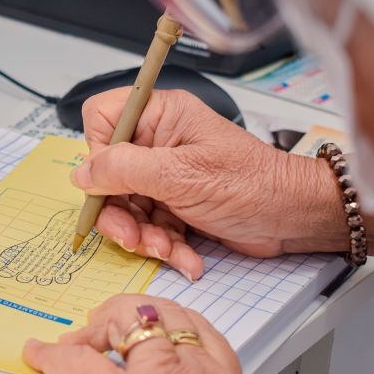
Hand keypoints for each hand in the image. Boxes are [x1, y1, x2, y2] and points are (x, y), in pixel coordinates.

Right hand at [23, 294, 274, 373]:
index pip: (78, 362)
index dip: (50, 356)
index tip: (41, 352)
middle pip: (130, 317)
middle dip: (99, 322)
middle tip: (83, 337)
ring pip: (174, 315)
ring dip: (144, 314)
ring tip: (128, 323)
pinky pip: (210, 337)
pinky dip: (187, 326)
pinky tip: (178, 333)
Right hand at [72, 88, 347, 280]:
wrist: (292, 220)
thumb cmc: (252, 185)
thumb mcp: (180, 175)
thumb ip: (123, 170)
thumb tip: (81, 173)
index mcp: (161, 117)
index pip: (103, 119)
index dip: (99, 152)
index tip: (110, 182)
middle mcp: (159, 142)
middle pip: (109, 174)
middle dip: (121, 212)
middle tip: (133, 237)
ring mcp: (165, 175)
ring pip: (126, 206)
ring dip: (143, 236)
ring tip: (167, 249)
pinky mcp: (173, 204)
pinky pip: (148, 225)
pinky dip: (163, 245)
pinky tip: (184, 256)